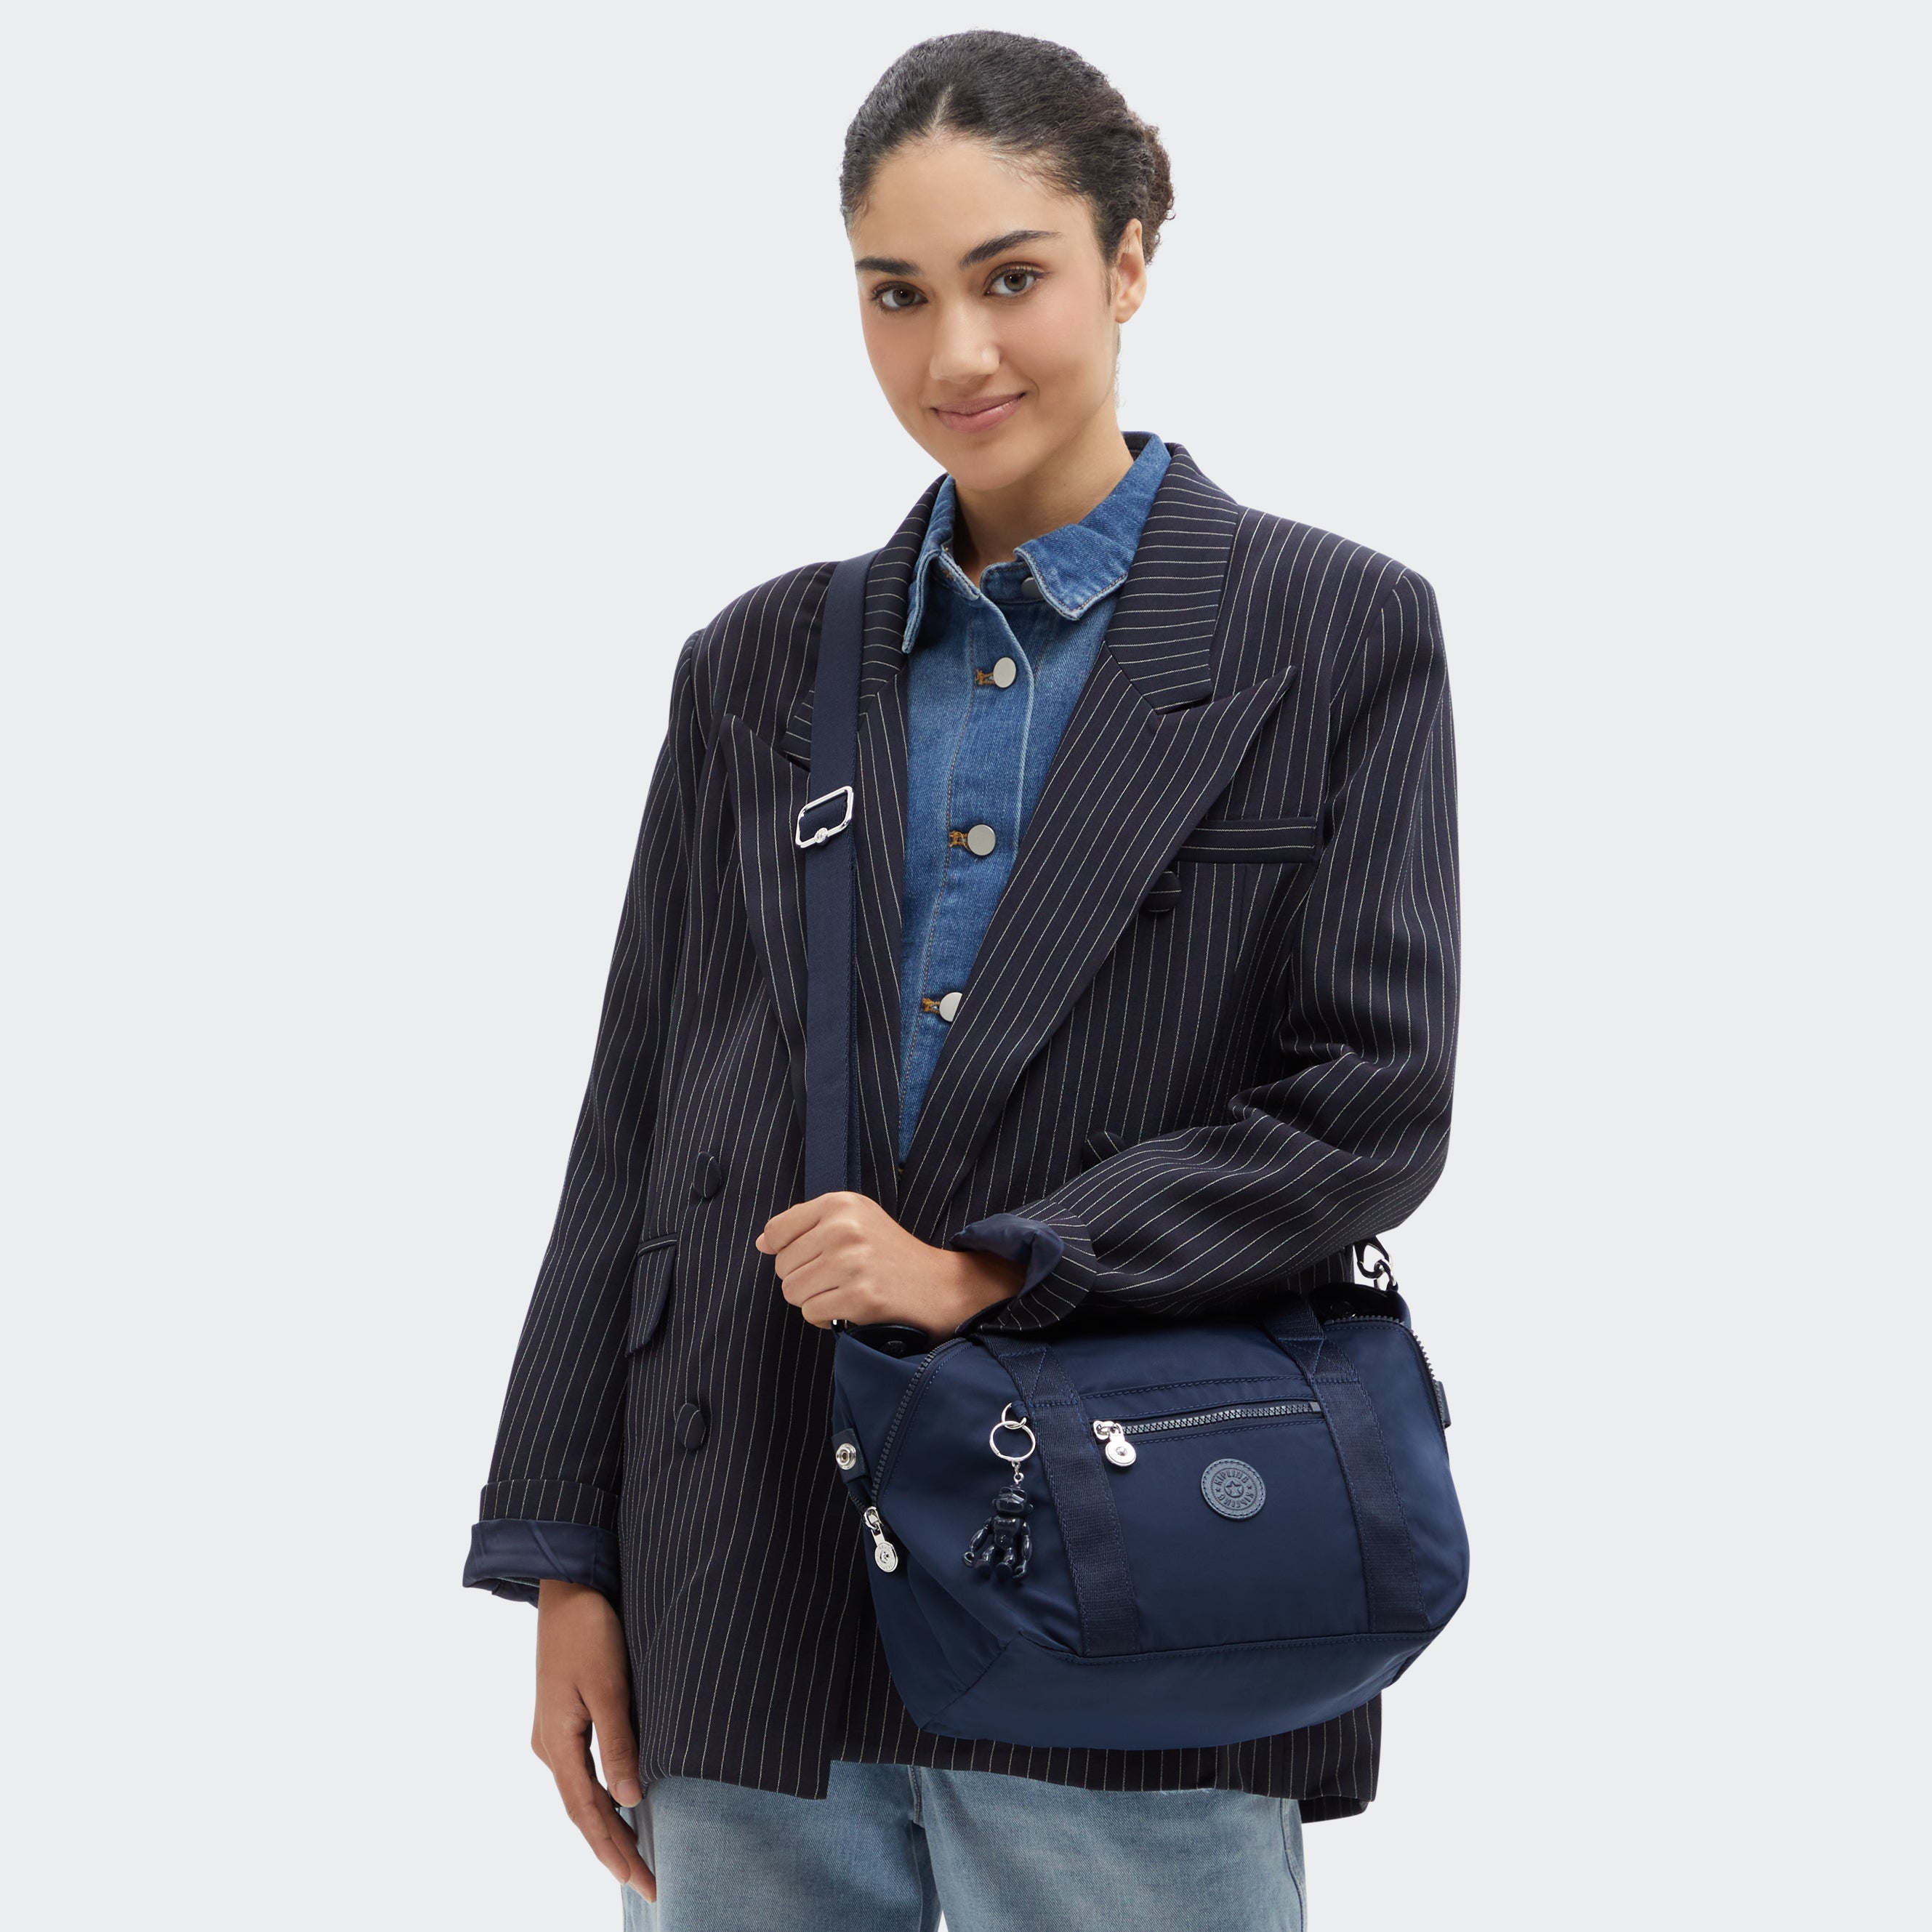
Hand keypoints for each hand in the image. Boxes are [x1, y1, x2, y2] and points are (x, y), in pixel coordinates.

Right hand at [532, 1580, 654, 1900]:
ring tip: (636, 1859)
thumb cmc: (590, 1629)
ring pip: (581, 1794)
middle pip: (583, 1812)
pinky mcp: (564, 1717)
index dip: (615, 1849)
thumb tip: (630, 1798)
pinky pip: (582, 1772)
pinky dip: (602, 1798)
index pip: (590, 1812)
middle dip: (614, 1849)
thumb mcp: (609, 1684)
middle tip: (649, 1884)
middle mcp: (550, 1746)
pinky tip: (620, 1806)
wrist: (567, 1585)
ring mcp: (554, 1733)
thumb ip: (619, 1741)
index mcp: (557, 1743)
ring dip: (608, 1827)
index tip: (642, 1880)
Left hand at [755, 1191, 1023, 1332]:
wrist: (941, 1285)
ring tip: (845, 1291)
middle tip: (838, 1278)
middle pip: (782, 1266)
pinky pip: (812, 1313)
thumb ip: (805, 1226)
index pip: (776, 1231)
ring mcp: (851, 1263)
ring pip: (792, 1292)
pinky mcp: (859, 1296)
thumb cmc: (892, 1255)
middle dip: (803, 1278)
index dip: (786, 1252)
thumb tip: (761, 1243)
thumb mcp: (855, 1221)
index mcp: (840, 1204)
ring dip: (814, 1299)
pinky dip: (827, 1317)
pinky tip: (852, 1307)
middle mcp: (843, 1228)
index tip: (812, 1257)